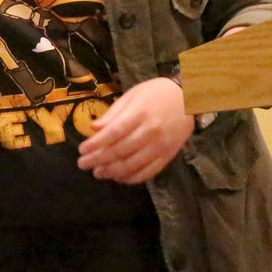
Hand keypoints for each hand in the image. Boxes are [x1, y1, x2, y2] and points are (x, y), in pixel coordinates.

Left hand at [76, 77, 192, 183]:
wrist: (189, 99)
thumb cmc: (156, 93)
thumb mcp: (133, 95)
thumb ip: (113, 113)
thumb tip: (94, 128)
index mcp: (139, 114)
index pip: (113, 133)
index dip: (96, 144)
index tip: (81, 150)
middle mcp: (150, 132)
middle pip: (120, 151)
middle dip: (98, 159)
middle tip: (83, 164)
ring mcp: (160, 146)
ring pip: (133, 165)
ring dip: (112, 171)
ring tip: (98, 173)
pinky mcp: (168, 156)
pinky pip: (148, 172)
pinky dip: (132, 178)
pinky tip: (119, 177)